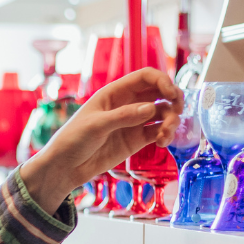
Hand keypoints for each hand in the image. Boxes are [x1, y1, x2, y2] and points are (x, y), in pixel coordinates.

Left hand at [20, 68, 183, 212]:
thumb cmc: (73, 139)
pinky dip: (165, 135)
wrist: (65, 166)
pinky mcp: (136, 140)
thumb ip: (123, 116)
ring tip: (165, 136)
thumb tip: (150, 108)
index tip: (172, 95)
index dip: (163, 81)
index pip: (145, 77)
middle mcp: (127, 104)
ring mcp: (133, 122)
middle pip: (159, 93)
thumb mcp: (96, 125)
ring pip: (162, 114)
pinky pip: (157, 132)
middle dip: (173, 99)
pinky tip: (161, 143)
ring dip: (170, 121)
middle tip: (177, 112)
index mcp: (115, 92)